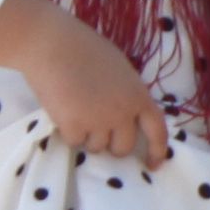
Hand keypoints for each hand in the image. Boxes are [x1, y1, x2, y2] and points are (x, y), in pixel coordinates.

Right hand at [0, 0, 170, 164]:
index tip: (152, 165)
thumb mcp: (119, 70)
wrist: (52, 44)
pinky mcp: (75, 127)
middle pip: (122, 147)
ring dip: (86, 136)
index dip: (157, 151)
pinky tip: (62, 109)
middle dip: (111, 145)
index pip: (158, 130)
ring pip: (96, 147)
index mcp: (138, 95)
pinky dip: (67, 131)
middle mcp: (123, 112)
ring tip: (74, 109)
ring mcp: (99, 121)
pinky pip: (74, 142)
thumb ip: (126, 94)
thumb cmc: (83, 49)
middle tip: (96, 131)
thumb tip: (125, 118)